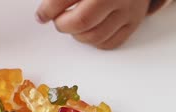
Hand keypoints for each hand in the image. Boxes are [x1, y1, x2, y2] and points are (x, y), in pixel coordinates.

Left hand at [36, 0, 150, 49]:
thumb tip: (45, 10)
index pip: (64, 0)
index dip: (48, 10)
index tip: (42, 15)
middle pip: (81, 22)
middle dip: (63, 25)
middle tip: (59, 20)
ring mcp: (127, 9)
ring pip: (95, 36)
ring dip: (78, 35)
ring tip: (74, 23)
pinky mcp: (134, 21)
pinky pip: (109, 43)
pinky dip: (94, 41)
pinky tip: (90, 29)